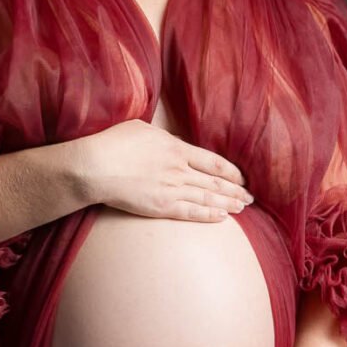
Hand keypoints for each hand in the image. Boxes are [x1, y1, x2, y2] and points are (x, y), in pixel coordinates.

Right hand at [74, 119, 253, 221]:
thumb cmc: (113, 143)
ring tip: (242, 208)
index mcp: (176, 148)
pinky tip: (222, 217)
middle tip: (251, 198)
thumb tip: (173, 142)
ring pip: (207, 198)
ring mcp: (171, 189)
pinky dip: (208, 215)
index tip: (242, 177)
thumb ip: (162, 137)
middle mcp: (179, 169)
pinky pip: (191, 213)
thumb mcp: (142, 129)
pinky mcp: (160, 207)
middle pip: (215, 182)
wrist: (95, 166)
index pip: (213, 161)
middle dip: (235, 190)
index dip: (231, 171)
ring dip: (228, 203)